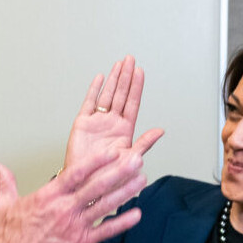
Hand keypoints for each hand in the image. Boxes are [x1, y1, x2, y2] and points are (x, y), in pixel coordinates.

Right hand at [0, 150, 145, 242]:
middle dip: (119, 171)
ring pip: (105, 205)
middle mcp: (65, 209)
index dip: (96, 161)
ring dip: (125, 192)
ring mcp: (76, 226)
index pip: (76, 173)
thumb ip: (5, 181)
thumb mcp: (3, 205)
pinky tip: (137, 214)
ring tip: (141, 179)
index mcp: (49, 196)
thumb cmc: (11, 238)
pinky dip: (123, 223)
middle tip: (136, 159)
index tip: (111, 151)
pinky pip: (106, 231)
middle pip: (97, 186)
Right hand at [64, 55, 163, 169]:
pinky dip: (93, 90)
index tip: (140, 72)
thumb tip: (160, 131)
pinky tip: (100, 78)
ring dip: (113, 79)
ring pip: (106, 95)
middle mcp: (111, 123)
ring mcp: (97, 122)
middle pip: (120, 94)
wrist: (84, 183)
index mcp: (124, 130)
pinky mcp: (82, 123)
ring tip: (119, 64)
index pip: (132, 103)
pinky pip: (89, 103)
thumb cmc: (106, 176)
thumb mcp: (129, 160)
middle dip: (126, 76)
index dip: (136, 87)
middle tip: (130, 60)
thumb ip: (144, 143)